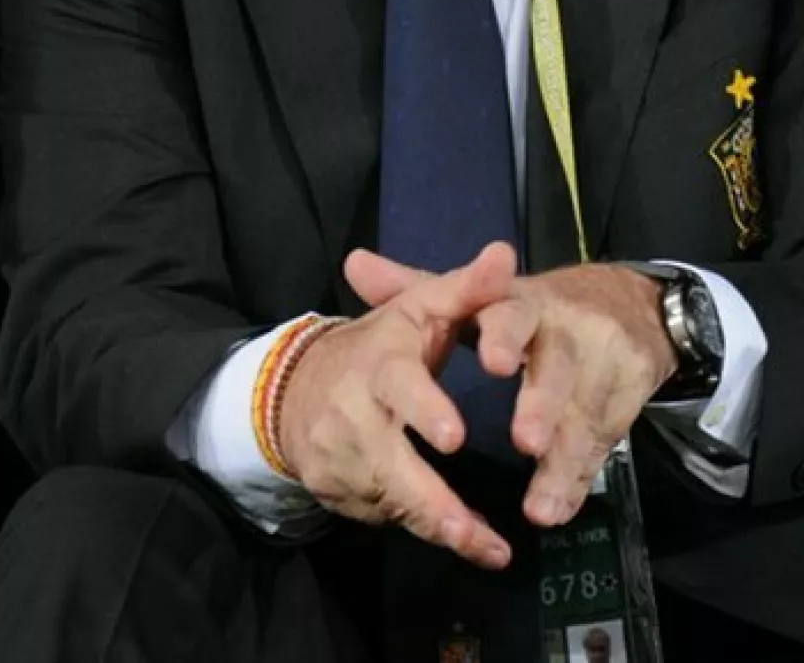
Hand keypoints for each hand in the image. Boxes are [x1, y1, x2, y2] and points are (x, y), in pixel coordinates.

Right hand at [278, 241, 517, 568]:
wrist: (296, 385)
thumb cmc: (379, 344)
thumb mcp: (419, 308)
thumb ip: (466, 288)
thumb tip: (507, 252)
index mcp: (381, 365)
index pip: (401, 387)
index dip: (425, 410)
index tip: (456, 437)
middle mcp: (354, 416)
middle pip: (391, 467)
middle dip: (431, 503)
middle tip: (469, 531)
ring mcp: (339, 460)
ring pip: (393, 503)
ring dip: (442, 528)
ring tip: (491, 550)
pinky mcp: (335, 493)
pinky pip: (384, 517)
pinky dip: (422, 529)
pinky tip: (461, 539)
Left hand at [347, 253, 677, 529]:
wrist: (627, 305)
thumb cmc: (532, 312)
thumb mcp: (480, 298)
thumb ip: (418, 287)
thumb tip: (352, 264)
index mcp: (522, 302)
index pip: (512, 312)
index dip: (502, 336)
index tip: (488, 362)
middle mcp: (565, 329)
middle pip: (557, 364)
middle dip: (542, 403)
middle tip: (523, 441)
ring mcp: (602, 362)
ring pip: (583, 413)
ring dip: (561, 461)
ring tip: (538, 506)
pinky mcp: (627, 394)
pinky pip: (602, 441)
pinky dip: (577, 479)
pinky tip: (556, 509)